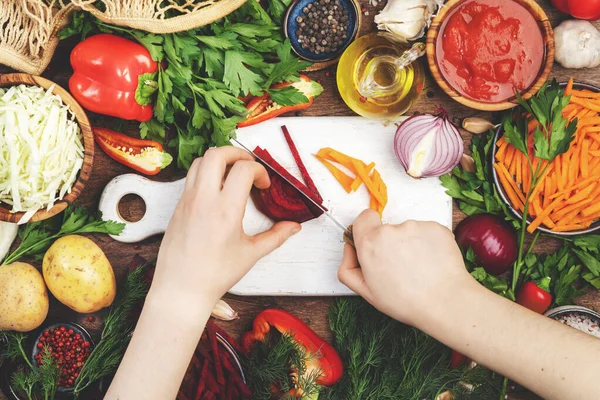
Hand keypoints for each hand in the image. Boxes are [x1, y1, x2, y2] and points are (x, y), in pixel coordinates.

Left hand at [153, 147, 301, 306]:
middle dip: (237, 153)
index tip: (264, 185)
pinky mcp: (178, 206)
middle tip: (248, 165)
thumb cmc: (214, 274)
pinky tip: (216, 191)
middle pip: (217, 154)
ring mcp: (187, 201)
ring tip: (232, 174)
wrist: (182, 288)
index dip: (259, 171)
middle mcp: (203, 200)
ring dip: (219, 160)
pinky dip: (205, 174)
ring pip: (200, 161)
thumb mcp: (251, 254)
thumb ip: (276, 236)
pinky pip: (190, 178)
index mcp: (225, 209)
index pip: (244, 169)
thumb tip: (293, 227)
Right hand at [338, 210, 470, 325]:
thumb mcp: (366, 292)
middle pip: (386, 228)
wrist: (445, 302)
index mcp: (370, 243)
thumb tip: (350, 248)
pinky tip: (430, 263)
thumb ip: (348, 267)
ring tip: (418, 268)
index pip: (363, 218)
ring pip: (407, 231)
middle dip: (389, 243)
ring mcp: (414, 226)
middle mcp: (390, 230)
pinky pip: (425, 232)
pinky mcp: (435, 227)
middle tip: (399, 266)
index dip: (367, 230)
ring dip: (410, 244)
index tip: (374, 244)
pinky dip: (427, 244)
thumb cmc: (406, 301)